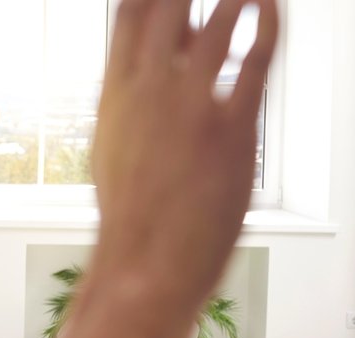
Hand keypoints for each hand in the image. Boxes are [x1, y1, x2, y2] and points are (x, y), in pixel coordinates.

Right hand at [89, 0, 278, 305]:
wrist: (143, 264)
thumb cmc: (131, 211)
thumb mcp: (116, 145)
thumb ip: (136, 99)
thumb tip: (161, 63)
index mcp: (116, 95)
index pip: (128, 15)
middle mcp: (148, 92)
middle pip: (166, 6)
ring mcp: (189, 109)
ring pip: (217, 23)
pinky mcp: (231, 131)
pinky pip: (255, 60)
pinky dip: (266, 24)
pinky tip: (269, 5)